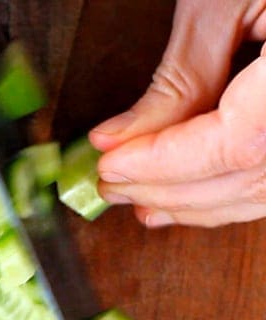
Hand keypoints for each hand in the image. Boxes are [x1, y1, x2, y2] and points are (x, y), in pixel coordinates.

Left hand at [89, 1, 265, 226]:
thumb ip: (179, 76)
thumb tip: (116, 141)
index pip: (237, 144)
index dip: (166, 164)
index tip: (110, 166)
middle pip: (250, 177)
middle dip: (169, 191)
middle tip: (109, 185)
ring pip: (264, 190)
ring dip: (194, 202)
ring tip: (138, 198)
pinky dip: (228, 191)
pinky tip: (186, 196)